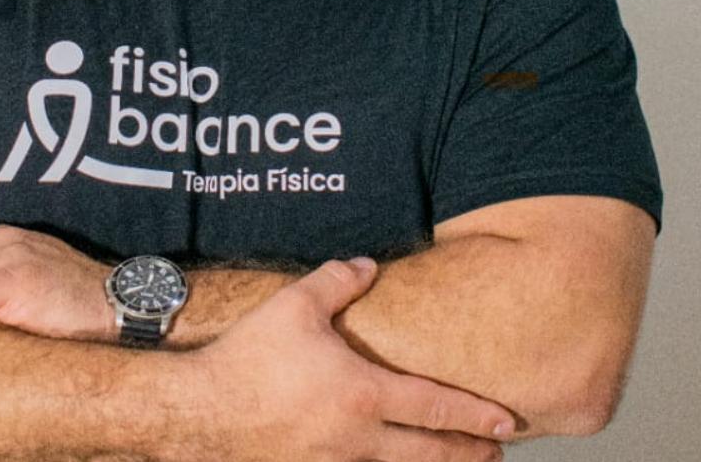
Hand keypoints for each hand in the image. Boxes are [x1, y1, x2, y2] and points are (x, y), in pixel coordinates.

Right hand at [186, 258, 513, 461]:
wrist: (203, 413)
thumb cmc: (250, 357)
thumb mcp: (295, 305)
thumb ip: (336, 281)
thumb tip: (367, 266)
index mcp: (363, 394)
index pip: (434, 407)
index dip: (474, 414)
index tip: (506, 421)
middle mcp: (359, 438)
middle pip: (429, 453)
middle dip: (468, 453)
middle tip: (497, 451)